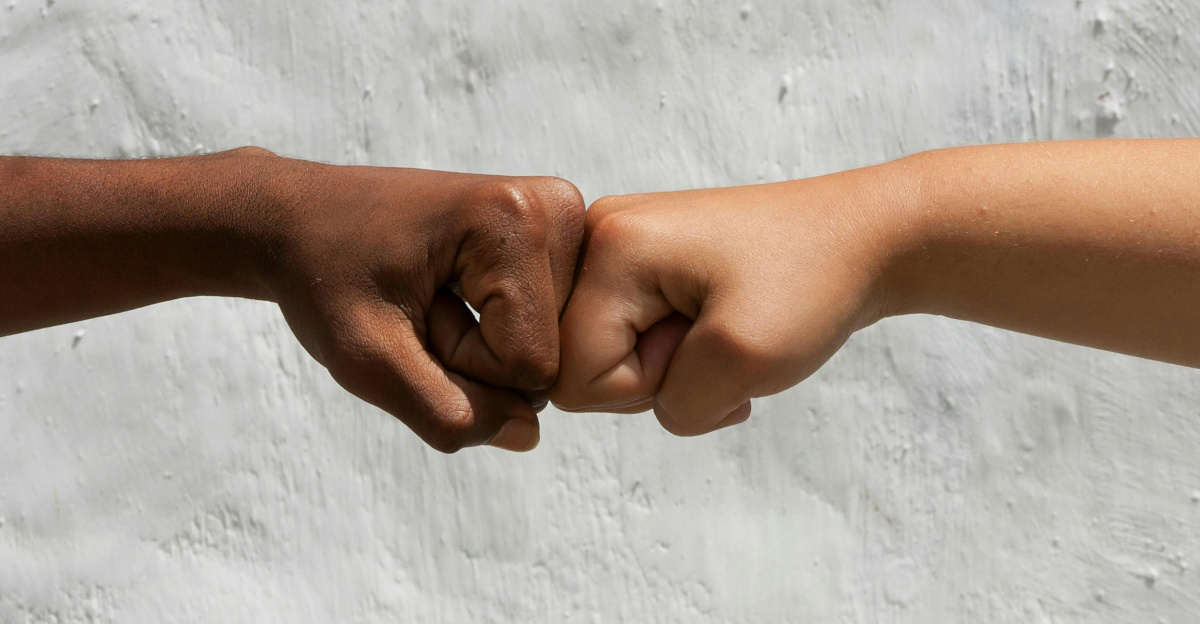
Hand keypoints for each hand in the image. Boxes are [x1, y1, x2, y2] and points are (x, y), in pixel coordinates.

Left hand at [255, 151, 584, 451]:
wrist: (301, 219)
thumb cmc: (324, 275)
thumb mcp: (366, 360)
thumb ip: (447, 413)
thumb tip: (528, 434)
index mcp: (512, 219)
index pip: (531, 366)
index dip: (461, 366)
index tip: (410, 314)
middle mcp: (553, 207)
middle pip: (553, 355)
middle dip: (480, 357)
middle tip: (419, 307)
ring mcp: (561, 216)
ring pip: (555, 344)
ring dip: (489, 345)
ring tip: (432, 298)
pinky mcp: (556, 231)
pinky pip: (551, 324)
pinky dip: (501, 329)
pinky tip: (458, 291)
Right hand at [550, 164, 906, 435]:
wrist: (867, 237)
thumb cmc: (814, 280)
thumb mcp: (743, 360)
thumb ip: (674, 405)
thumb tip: (649, 403)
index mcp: (609, 245)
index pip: (572, 374)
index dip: (643, 386)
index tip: (705, 343)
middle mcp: (600, 235)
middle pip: (581, 366)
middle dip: (655, 377)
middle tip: (718, 338)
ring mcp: (620, 246)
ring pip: (609, 359)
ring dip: (675, 368)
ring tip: (727, 329)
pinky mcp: (642, 262)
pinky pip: (632, 341)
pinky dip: (682, 355)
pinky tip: (722, 328)